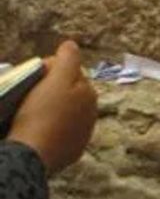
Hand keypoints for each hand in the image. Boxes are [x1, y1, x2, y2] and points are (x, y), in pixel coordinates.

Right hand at [9, 40, 96, 173]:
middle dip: (50, 88)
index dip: (49, 69)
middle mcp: (92, 115)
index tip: (34, 77)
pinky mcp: (71, 151)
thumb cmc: (42, 113)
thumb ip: (68, 60)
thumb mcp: (56, 80)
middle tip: (30, 94)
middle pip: (67, 92)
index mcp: (89, 95)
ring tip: (31, 111)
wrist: (32, 154)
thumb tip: (72, 44)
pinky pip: (58, 130)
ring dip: (49, 107)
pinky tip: (36, 128)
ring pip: (63, 111)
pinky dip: (48, 126)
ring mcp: (83, 135)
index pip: (69, 71)